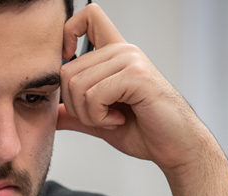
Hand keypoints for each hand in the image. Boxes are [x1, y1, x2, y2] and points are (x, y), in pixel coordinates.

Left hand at [57, 4, 211, 174]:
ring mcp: (130, 60)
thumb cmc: (144, 131)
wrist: (174, 147)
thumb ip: (76, 114)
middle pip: (66, 71)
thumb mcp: (100, 122)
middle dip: (75, 106)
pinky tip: (119, 120)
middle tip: (101, 116)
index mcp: (114, 55)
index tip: (69, 57)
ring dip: (89, 114)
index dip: (68, 32)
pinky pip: (93, 95)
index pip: (89, 16)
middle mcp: (123, 51)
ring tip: (112, 118)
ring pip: (77, 85)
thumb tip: (52, 115)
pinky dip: (99, 117)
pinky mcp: (135, 75)